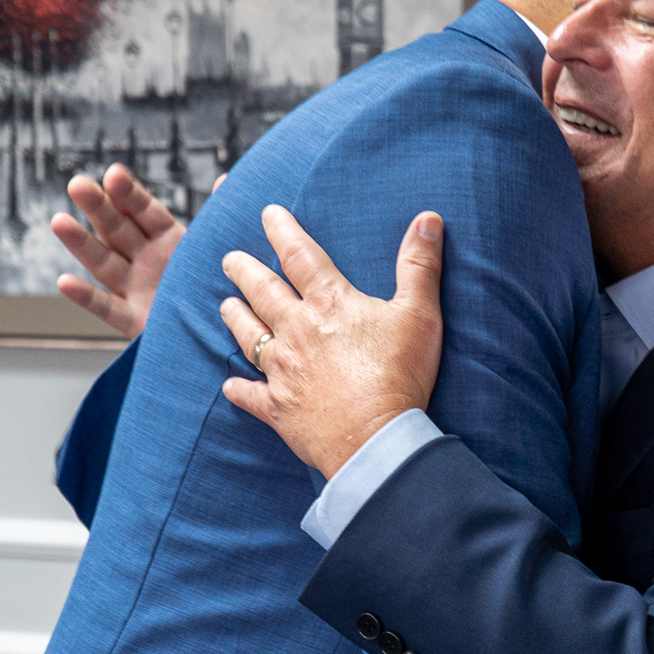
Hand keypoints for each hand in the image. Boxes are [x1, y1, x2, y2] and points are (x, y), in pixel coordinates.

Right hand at [50, 163, 215, 336]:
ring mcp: (137, 290)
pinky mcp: (134, 321)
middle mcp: (147, 261)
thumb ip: (220, 216)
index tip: (113, 173)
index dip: (129, 193)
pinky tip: (64, 282)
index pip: (145, 211)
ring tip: (59, 221)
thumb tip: (226, 180)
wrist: (223, 335)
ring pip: (105, 263)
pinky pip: (108, 309)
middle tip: (78, 184)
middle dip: (98, 207)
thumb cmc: (220, 286)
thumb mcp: (223, 248)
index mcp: (169, 239)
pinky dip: (86, 298)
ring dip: (81, 243)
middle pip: (118, 229)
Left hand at [218, 206, 445, 476]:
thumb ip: (420, 265)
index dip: (283, 231)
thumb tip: (428, 217)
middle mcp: (297, 332)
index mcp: (329, 305)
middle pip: (264, 293)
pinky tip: (229, 385)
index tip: (268, 214)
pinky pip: (251, 396)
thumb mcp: (419, 314)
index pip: (300, 257)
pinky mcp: (279, 409)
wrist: (375, 440)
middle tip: (229, 259)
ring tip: (225, 305)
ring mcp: (284, 371)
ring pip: (250, 337)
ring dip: (236, 319)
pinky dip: (239, 390)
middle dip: (245, 271)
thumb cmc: (400, 376)